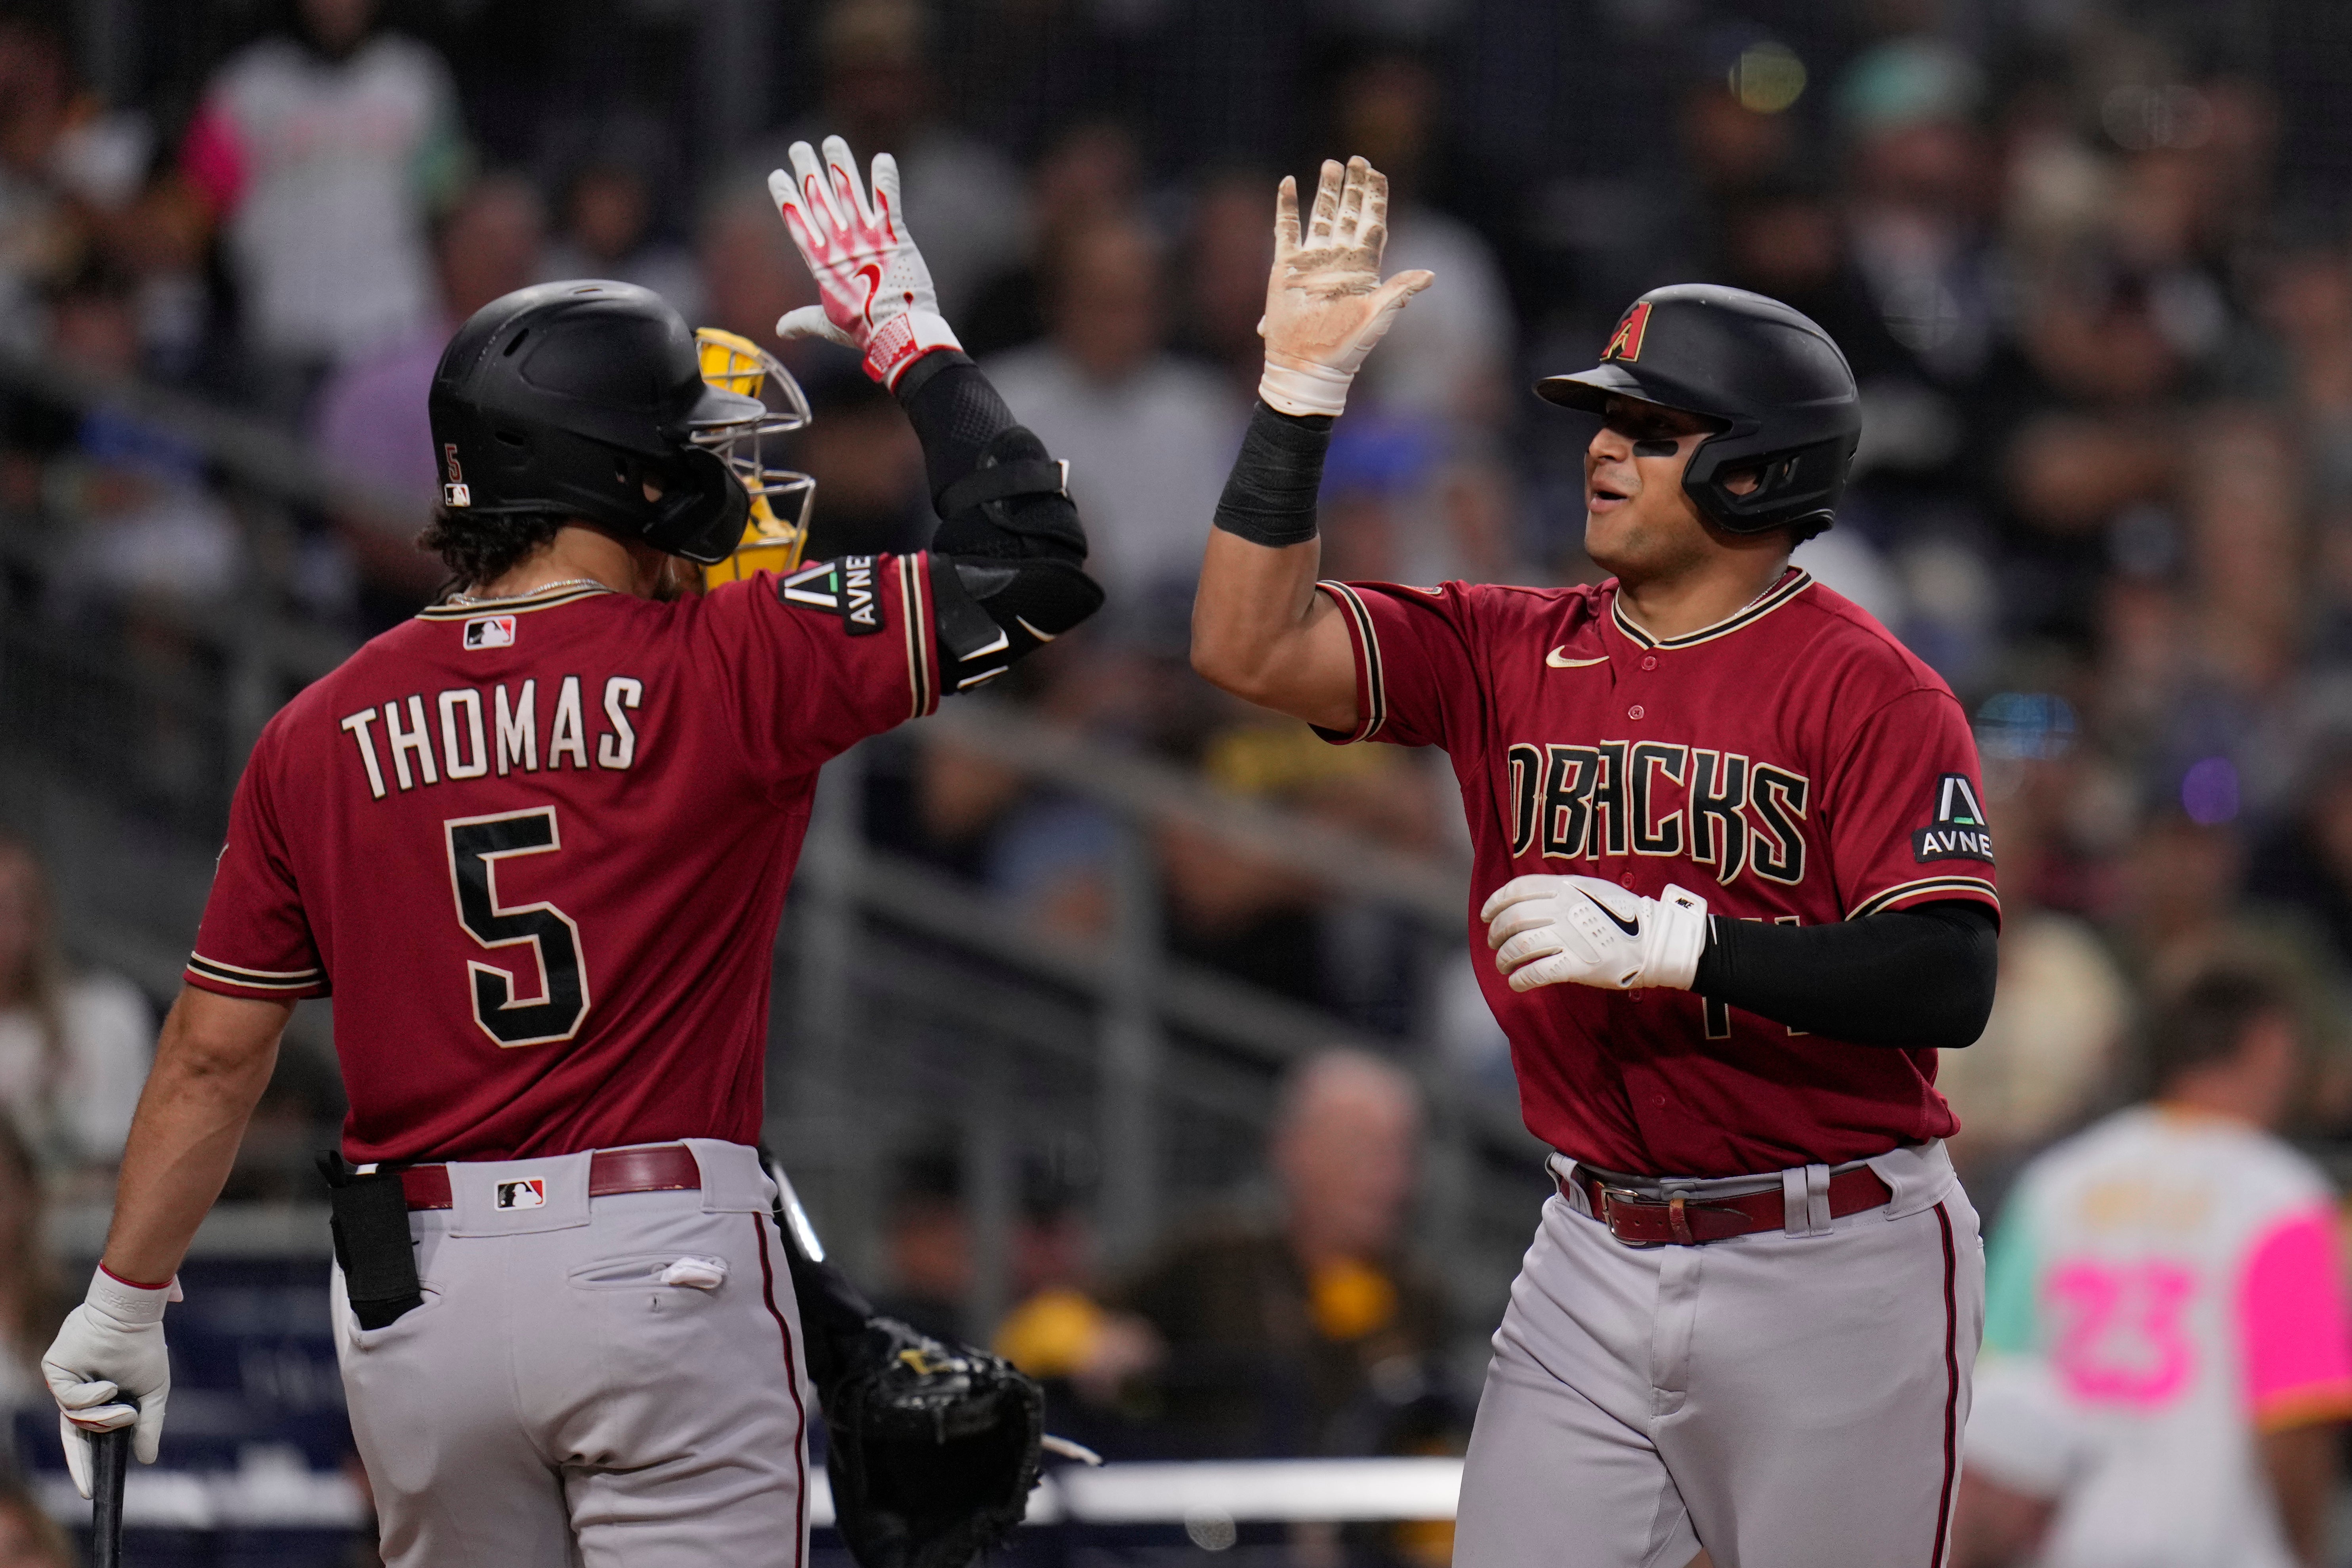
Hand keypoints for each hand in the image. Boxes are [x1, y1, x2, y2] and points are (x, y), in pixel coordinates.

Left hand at [42, 1267, 178, 1496]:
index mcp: (98, 1399)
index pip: (87, 1436)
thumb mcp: (153, 1393)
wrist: (132, 1315)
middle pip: (73, 1435)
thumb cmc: (144, 1348)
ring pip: (75, 1419)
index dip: (88, 1462)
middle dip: (80, 1464)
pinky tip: (108, 1388)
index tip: (92, 1490)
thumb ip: (149, 1425)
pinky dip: (90, 1398)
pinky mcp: (54, 1370)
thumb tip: (148, 1459)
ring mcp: (64, 1382)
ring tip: (125, 1408)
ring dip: (102, 1420)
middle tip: (87, 1489)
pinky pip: (67, 1399)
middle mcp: (77, 1392)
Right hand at [768, 135, 961, 387]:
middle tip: (799, 147)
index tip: (776, 176)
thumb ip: (804, 321)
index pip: (798, 223)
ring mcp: (866, 238)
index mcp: (821, 264)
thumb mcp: (828, 325)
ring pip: (849, 193)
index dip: (786, 198)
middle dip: (808, 171)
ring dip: (840, 166)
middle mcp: (840, 245)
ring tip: (833, 142)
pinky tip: (883, 158)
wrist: (899, 333)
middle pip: (819, 200)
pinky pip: (887, 201)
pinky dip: (885, 179)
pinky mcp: (894, 236)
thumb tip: (781, 329)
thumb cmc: (865, 331)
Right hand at [1257, 156, 1434, 417]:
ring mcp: (1312, 260)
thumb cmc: (1346, 346)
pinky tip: (1288, 183)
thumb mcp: (1377, 318)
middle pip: (1349, 212)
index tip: (1377, 172)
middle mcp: (1339, 258)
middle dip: (1354, 186)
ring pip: (1321, 215)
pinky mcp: (1286, 266)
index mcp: (1363, 266)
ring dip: (1326, 190)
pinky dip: (1286, 206)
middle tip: (1356, 158)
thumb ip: (1399, 291)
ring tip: (1330, 164)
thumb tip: (1430, 275)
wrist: (1308, 365)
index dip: (1376, 197)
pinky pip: (1286, 229)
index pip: (1373, 222)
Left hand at [1482, 875, 1708, 992]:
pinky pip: (1536, 973)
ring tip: (1504, 965)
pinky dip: (1520, 979)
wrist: (1655, 941)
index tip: (1487, 916)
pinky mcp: (1577, 965)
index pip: (1517, 890)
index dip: (1496, 903)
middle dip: (1496, 934)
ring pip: (1519, 947)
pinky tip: (1517, 982)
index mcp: (1566, 887)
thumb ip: (1561, 891)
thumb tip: (1529, 899)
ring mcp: (1569, 937)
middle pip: (1513, 920)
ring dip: (1504, 958)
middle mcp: (1563, 909)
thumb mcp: (1591, 889)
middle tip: (1494, 944)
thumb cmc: (1624, 916)